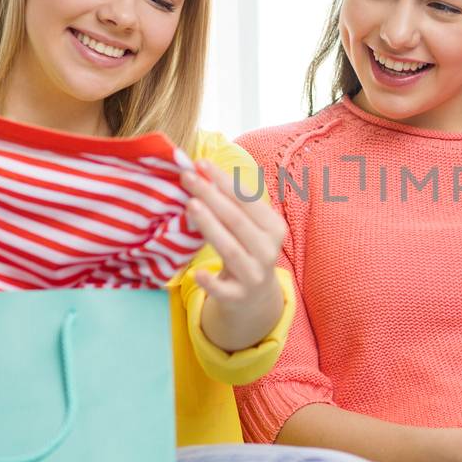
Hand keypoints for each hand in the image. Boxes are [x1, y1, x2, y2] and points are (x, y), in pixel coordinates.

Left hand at [182, 159, 288, 351]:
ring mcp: (254, 275)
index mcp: (274, 228)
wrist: (254, 298)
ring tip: (190, 205)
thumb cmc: (246, 251)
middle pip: (237, 220)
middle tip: (187, 178)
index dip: (224, 180)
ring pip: (230, 248)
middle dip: (211, 196)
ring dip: (210, 226)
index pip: (247, 200)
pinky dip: (210, 281)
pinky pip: (223, 289)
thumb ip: (234, 204)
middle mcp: (268, 250)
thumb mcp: (250, 228)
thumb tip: (202, 171)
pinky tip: (196, 272)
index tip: (201, 163)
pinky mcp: (238, 297)